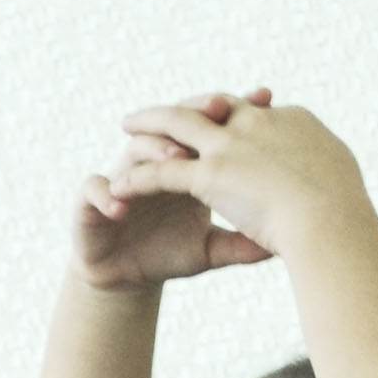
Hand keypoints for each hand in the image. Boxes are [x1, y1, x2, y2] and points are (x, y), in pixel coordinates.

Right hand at [76, 90, 277, 287]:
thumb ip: (245, 243)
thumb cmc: (169, 254)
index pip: (211, 131)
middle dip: (194, 113)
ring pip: (135, 150)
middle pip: (173, 125)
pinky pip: (95, 190)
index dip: (234, 114)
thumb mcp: (213, 249)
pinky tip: (123, 205)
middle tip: (219, 107)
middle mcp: (154, 162)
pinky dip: (108, 194)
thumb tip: (285, 245)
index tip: (266, 101)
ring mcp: (123, 178)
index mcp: (186, 167)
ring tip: (176, 158)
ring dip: (155, 149)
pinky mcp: (91, 202)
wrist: (125, 276)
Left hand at [101, 92, 369, 259]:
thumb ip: (323, 172)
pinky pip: (164, 171)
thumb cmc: (346, 209)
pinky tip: (121, 183)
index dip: (238, 117)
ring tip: (127, 126)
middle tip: (164, 110)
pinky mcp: (211, 174)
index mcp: (290, 121)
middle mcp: (257, 123)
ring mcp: (232, 145)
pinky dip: (140, 176)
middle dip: (187, 104)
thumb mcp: (340, 178)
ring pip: (179, 124)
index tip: (224, 122)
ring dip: (150, 123)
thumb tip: (327, 178)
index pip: (256, 113)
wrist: (334, 221)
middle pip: (214, 105)